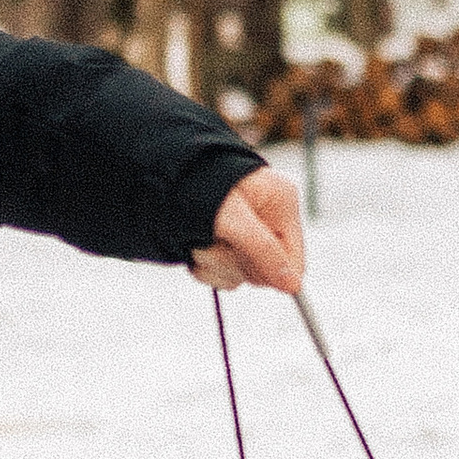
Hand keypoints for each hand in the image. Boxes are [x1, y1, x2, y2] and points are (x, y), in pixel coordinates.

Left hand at [191, 167, 305, 294]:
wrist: (163, 172)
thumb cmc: (201, 185)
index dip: (275, 273)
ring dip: (217, 264)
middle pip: (266, 271)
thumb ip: (264, 251)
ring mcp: (247, 234)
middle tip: (218, 243)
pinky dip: (206, 266)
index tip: (249, 269)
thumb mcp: (234, 218)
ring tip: (201, 239)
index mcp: (282, 205)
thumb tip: (294, 286)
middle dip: (237, 263)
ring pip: (241, 274)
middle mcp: (268, 221)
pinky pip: (223, 273)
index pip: (294, 260)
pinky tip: (196, 245)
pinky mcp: (226, 244)